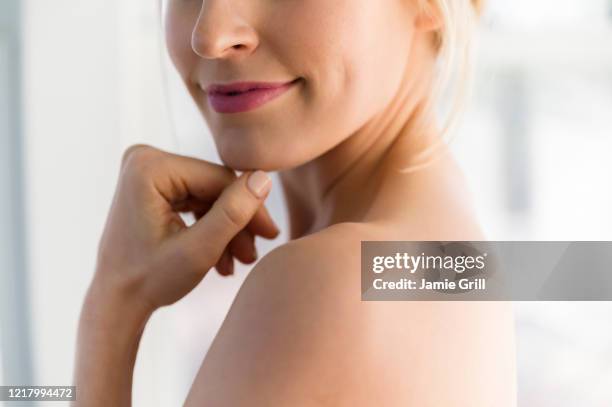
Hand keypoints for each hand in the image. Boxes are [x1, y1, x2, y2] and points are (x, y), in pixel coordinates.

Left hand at [92, 144, 278, 310]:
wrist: (115, 303)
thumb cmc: (148, 281)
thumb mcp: (198, 250)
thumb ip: (232, 213)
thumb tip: (264, 178)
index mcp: (149, 167)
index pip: (219, 179)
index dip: (250, 207)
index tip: (270, 235)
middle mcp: (144, 160)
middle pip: (213, 186)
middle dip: (237, 222)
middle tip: (254, 254)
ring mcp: (147, 172)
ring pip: (208, 196)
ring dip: (226, 229)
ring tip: (238, 261)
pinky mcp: (152, 186)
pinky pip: (195, 200)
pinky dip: (210, 227)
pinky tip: (222, 256)